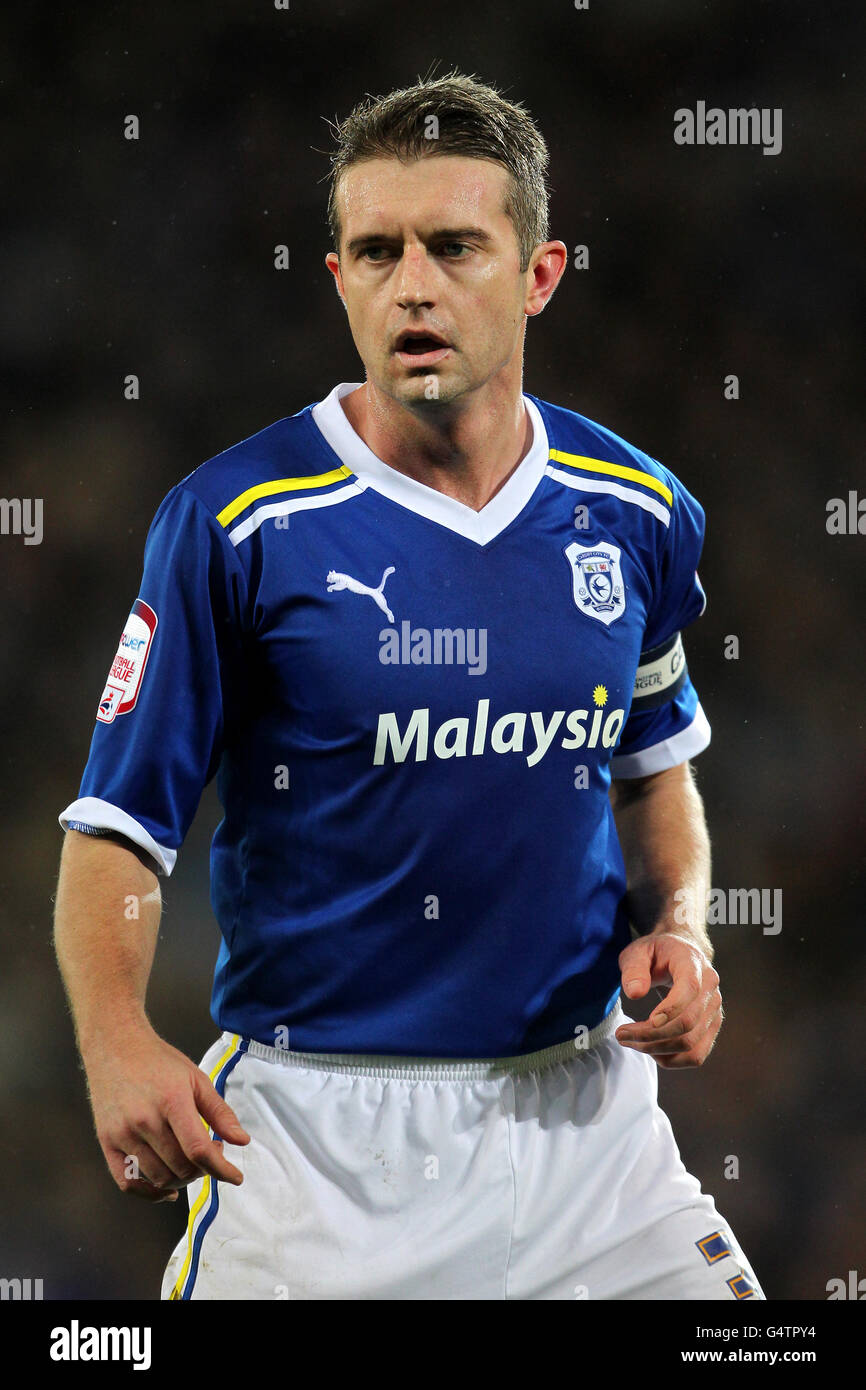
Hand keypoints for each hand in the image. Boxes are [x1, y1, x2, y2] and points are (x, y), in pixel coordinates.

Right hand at [83, 1024, 250, 1201]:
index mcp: (171, 1100)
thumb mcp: (197, 1078)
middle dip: (204, 1170)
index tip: (236, 1177)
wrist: (115, 1046)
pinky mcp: (106, 1142)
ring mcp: (122, 1133)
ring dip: (182, 1180)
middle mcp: (144, 1119)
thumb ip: (220, 1112)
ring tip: (191, 1164)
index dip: (221, 1169)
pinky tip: (166, 1190)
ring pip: (159, 1178)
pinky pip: (128, 1183)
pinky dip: (150, 1193)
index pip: (198, 1149)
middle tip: (210, 1155)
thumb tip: (242, 1142)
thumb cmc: (159, 1062)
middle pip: (181, 1167)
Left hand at [615, 932, 722, 1067]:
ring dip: (657, 1050)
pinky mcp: (711, 1027)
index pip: (689, 989)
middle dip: (651, 1036)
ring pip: (691, 1044)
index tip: (646, 1021)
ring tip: (630, 1042)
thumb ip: (634, 968)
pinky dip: (671, 1059)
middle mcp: (710, 989)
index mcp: (693, 963)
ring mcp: (714, 1010)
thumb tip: (635, 993)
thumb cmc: (657, 953)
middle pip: (688, 1023)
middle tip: (621, 1034)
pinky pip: (696, 1055)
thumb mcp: (638, 951)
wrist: (681, 953)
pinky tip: (649, 1049)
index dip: (670, 1009)